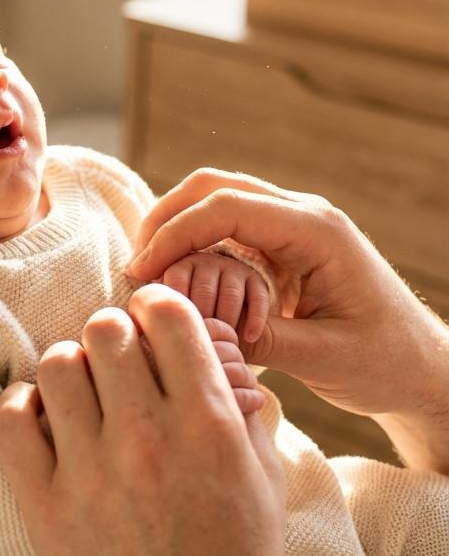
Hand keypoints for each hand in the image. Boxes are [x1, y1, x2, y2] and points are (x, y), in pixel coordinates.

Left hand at [0, 285, 305, 555]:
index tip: (151, 322)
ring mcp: (89, 472)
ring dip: (70, 370)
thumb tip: (216, 355)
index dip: (156, 307)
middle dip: (114, 335)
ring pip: (56, 364)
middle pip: (105, 329)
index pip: (165, 313)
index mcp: (208, 426)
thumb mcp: (267, 483)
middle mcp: (146, 439)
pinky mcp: (43, 505)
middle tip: (118, 363)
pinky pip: (10, 418)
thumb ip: (243, 408)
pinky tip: (44, 422)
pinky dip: (22, 407)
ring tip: (83, 397)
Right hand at [126, 169, 448, 472]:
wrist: (424, 368)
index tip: (141, 272)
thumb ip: (260, 339)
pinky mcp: (285, 246)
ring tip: (149, 273)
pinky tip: (176, 277)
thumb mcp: (323, 359)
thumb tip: (195, 326)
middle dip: (165, 218)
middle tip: (135, 267)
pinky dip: (195, 243)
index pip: (227, 208)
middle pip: (215, 186)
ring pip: (218, 200)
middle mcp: (305, 216)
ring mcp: (294, 227)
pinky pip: (229, 228)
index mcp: (318, 232)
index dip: (175, 233)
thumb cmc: (386, 364)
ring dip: (177, 227)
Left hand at [162, 252, 269, 342]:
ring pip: (230, 296)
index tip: (180, 334)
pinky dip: (254, 320)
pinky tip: (249, 338)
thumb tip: (137, 324)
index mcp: (180, 265)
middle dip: (204, 321)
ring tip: (226, 343)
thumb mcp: (174, 311)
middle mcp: (206, 260)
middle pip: (204, 292)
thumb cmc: (192, 321)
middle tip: (203, 343)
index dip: (179, 312)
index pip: (176, 283)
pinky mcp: (256, 279)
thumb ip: (157, 311)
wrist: (229, 325)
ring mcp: (232, 268)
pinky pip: (257, 298)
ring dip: (228, 323)